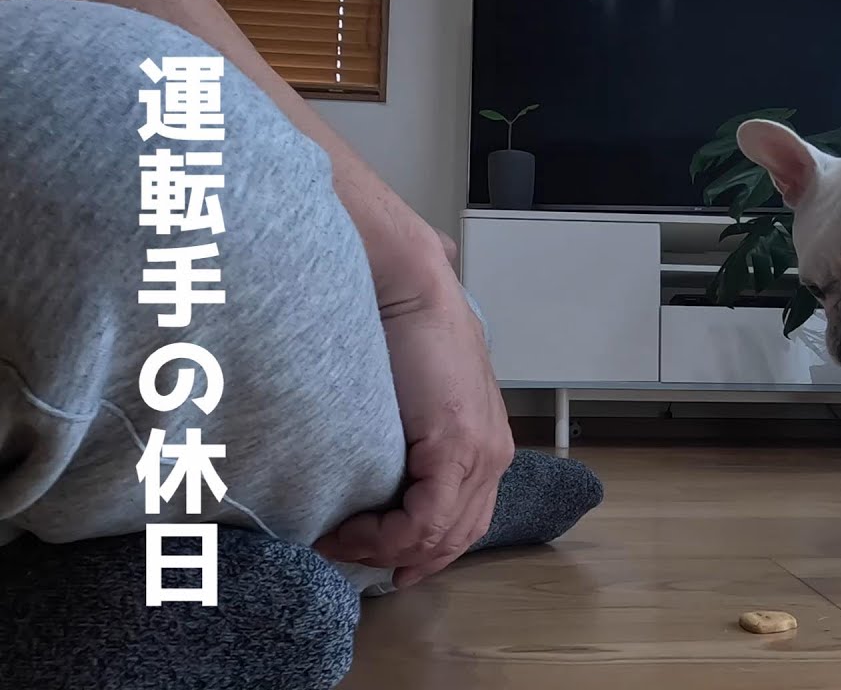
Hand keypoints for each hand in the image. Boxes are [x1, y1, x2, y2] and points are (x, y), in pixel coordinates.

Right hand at [315, 223, 512, 586]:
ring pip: (439, 535)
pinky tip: (352, 532)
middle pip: (456, 536)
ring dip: (386, 549)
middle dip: (405, 558)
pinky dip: (387, 537)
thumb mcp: (416, 393)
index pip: (465, 520)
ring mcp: (480, 452)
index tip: (381, 558)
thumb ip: (413, 428)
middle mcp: (493, 453)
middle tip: (355, 559)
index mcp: (487, 443)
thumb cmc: (404, 330)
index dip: (425, 550)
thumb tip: (385, 454)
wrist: (409, 288)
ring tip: (341, 542)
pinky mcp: (458, 446)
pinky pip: (426, 521)